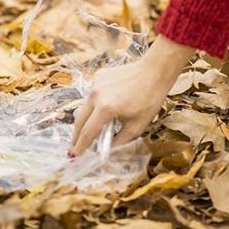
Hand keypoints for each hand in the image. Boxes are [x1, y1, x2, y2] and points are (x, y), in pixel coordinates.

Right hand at [70, 34, 194, 155]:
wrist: (154, 71)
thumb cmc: (149, 99)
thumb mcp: (137, 126)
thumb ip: (119, 141)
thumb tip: (106, 150)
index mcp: (105, 109)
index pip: (88, 133)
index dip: (80, 147)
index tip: (74, 156)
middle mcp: (96, 95)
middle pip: (80, 120)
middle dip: (77, 136)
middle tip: (75, 147)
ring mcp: (95, 83)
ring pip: (84, 107)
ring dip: (85, 120)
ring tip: (89, 130)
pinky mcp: (99, 76)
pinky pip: (92, 95)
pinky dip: (95, 104)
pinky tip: (106, 106)